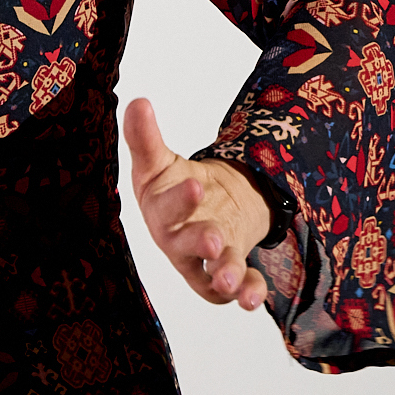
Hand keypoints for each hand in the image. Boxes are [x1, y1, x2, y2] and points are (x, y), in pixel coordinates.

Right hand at [124, 97, 269, 311]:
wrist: (199, 209)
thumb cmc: (170, 186)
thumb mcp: (158, 162)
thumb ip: (146, 137)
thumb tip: (139, 102)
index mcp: (158, 212)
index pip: (164, 208)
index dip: (179, 200)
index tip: (196, 186)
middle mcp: (178, 241)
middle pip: (184, 245)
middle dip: (199, 242)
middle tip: (213, 238)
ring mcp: (203, 261)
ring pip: (210, 274)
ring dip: (223, 275)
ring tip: (232, 277)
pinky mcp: (226, 275)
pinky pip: (236, 290)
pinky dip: (248, 292)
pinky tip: (255, 292)